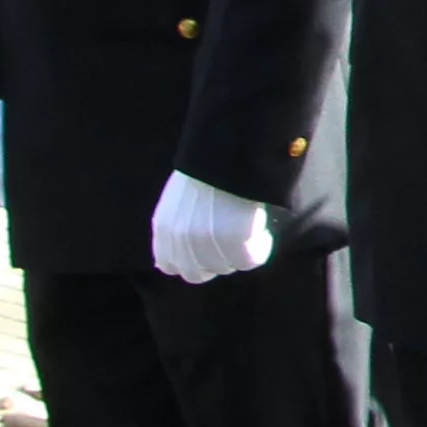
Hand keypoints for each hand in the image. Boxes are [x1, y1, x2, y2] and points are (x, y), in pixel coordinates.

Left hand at [148, 173, 273, 283]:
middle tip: (231, 245)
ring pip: (225, 267)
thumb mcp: (177, 200)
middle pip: (197, 274)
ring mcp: (207, 244)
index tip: (207, 251)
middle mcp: (181, 242)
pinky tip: (262, 233)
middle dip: (213, 262)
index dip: (191, 261)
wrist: (229, 152)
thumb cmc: (207, 169)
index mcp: (164, 230)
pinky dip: (259, 249)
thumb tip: (170, 264)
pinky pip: (249, 260)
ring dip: (238, 253)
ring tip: (249, 231)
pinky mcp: (234, 242)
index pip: (170, 265)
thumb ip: (174, 229)